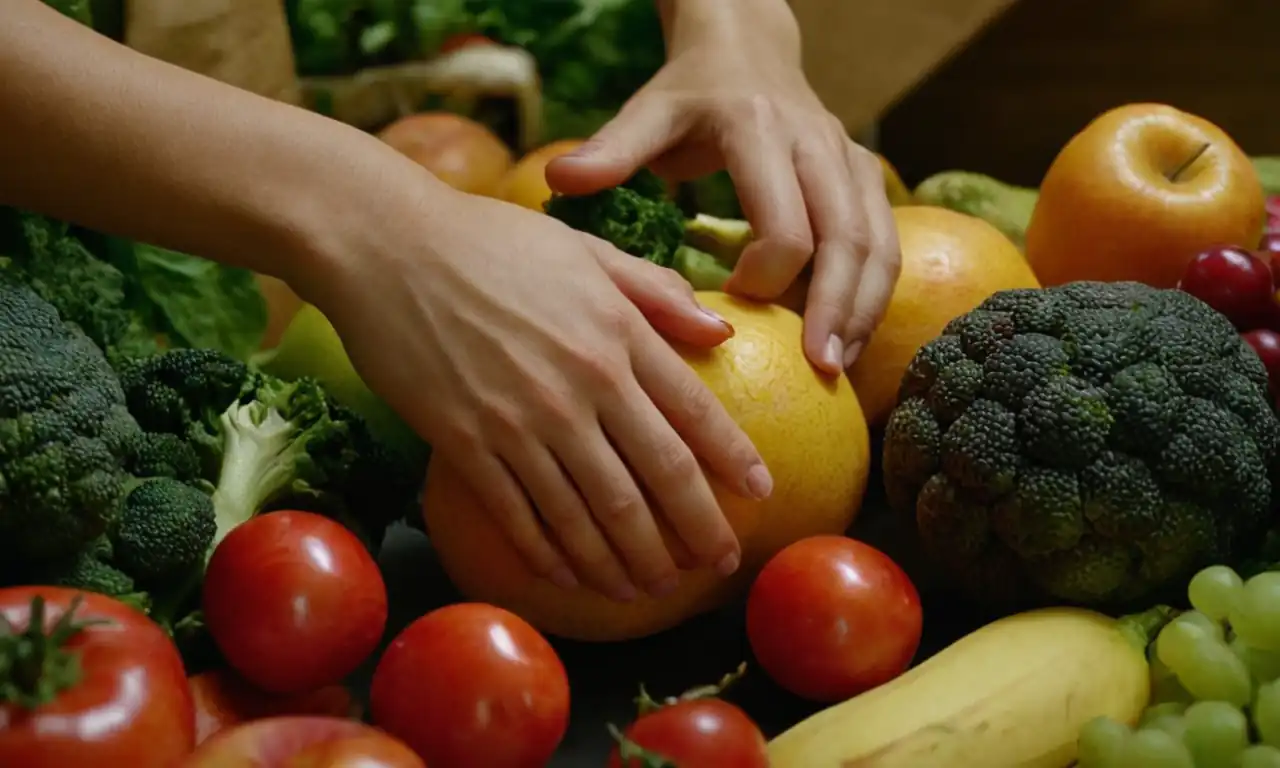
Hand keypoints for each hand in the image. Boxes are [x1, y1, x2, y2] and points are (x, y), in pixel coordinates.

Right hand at [302, 174, 771, 601]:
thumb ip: (654, 292)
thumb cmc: (488, 240)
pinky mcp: (467, 444)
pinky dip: (552, 556)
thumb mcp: (584, 249)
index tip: (761, 495)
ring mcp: (522, 420)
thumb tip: (720, 329)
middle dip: (694, 534)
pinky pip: (522, 518)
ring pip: (593, 514)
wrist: (385, 246)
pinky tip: (572, 578)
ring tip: (648, 589)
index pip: (696, 412)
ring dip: (628, 563)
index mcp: (616, 333)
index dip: (735, 462)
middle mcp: (581, 385)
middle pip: (657, 480)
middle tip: (714, 566)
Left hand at [546, 0, 899, 373]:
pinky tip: (850, 337)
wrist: (747, 47)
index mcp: (760, 130)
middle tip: (819, 370)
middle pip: (846, 238)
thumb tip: (561, 182)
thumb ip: (612, 148)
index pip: (785, 223)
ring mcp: (849, 158)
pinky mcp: (865, 174)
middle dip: (835, 309)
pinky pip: (885, 240)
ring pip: (878, 243)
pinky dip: (873, 293)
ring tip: (841, 367)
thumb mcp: (648, 112)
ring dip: (865, 309)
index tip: (733, 307)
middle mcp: (816, 143)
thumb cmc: (690, 93)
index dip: (766, 277)